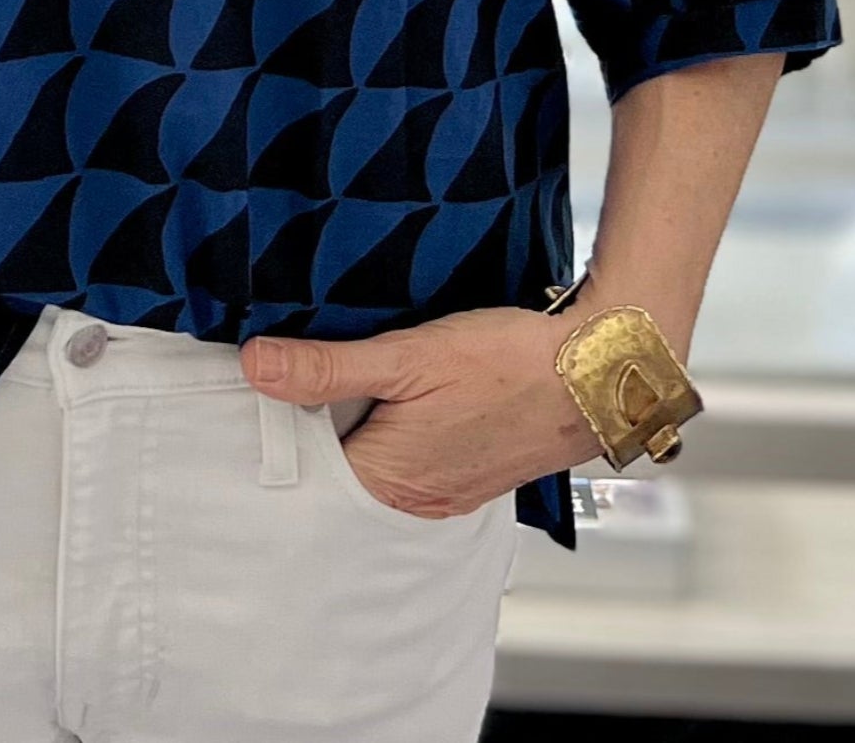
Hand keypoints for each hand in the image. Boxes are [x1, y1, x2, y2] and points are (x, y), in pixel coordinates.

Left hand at [240, 305, 611, 517]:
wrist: (599, 371)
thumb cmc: (510, 363)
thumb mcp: (408, 355)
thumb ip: (328, 368)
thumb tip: (255, 366)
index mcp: (387, 481)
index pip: (304, 463)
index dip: (283, 419)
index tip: (266, 379)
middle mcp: (414, 499)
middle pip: (339, 462)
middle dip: (320, 420)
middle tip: (304, 366)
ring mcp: (445, 489)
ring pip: (378, 456)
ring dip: (362, 420)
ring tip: (356, 375)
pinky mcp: (470, 471)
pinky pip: (414, 455)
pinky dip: (399, 426)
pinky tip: (402, 392)